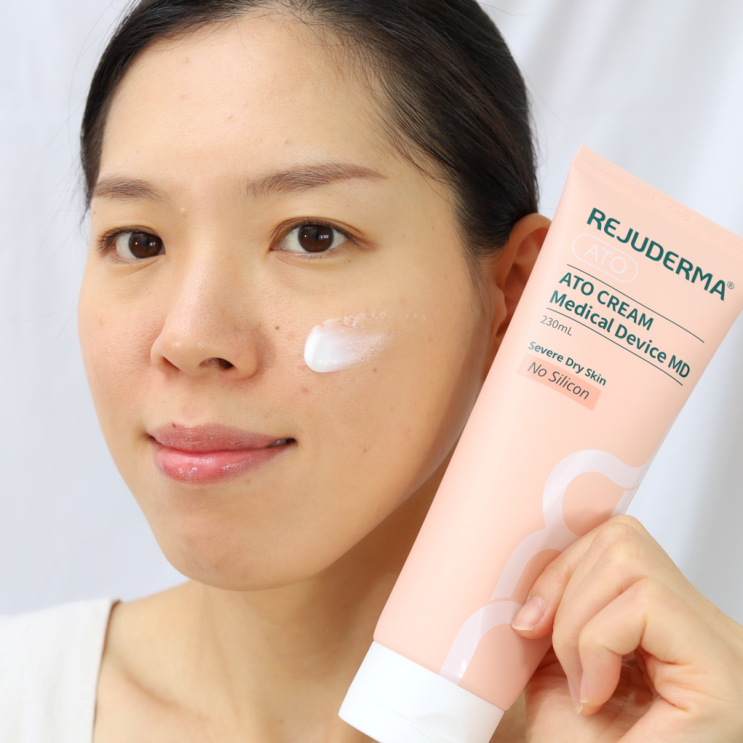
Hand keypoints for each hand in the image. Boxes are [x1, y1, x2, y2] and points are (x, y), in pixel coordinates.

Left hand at [510, 515, 742, 741]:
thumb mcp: (555, 673)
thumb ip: (552, 619)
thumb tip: (520, 573)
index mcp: (666, 624)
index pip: (616, 540)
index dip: (561, 568)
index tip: (529, 622)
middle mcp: (703, 626)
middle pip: (620, 538)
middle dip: (564, 591)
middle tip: (559, 660)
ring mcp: (718, 644)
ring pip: (628, 561)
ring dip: (578, 624)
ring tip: (585, 685)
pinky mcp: (719, 667)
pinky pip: (644, 602)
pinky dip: (598, 642)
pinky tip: (598, 695)